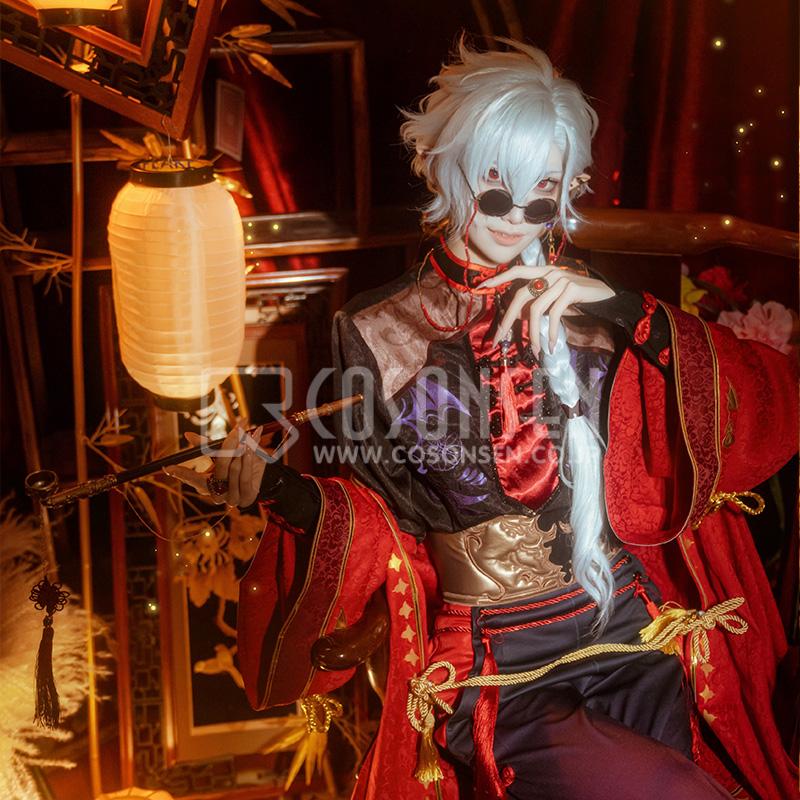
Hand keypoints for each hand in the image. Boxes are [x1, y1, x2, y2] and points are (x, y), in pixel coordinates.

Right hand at [163, 423, 266, 506]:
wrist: (262, 476)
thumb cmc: (239, 462)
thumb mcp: (223, 453)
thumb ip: (207, 446)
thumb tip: (187, 435)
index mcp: (207, 485)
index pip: (193, 479)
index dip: (182, 474)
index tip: (168, 467)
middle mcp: (216, 494)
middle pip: (219, 468)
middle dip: (229, 447)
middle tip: (236, 431)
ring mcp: (231, 499)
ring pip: (233, 470)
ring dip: (242, 451)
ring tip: (246, 437)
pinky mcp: (246, 498)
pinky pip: (245, 477)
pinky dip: (248, 461)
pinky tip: (250, 449)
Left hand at [478, 265, 614, 353]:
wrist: (608, 297)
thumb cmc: (580, 299)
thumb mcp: (556, 299)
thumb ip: (538, 302)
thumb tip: (517, 316)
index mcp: (544, 271)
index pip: (517, 271)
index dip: (499, 278)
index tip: (480, 286)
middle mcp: (550, 272)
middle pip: (521, 295)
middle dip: (508, 319)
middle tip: (499, 338)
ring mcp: (561, 279)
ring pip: (536, 309)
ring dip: (534, 333)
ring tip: (536, 350)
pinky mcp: (572, 289)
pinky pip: (554, 314)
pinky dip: (550, 331)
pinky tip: (551, 345)